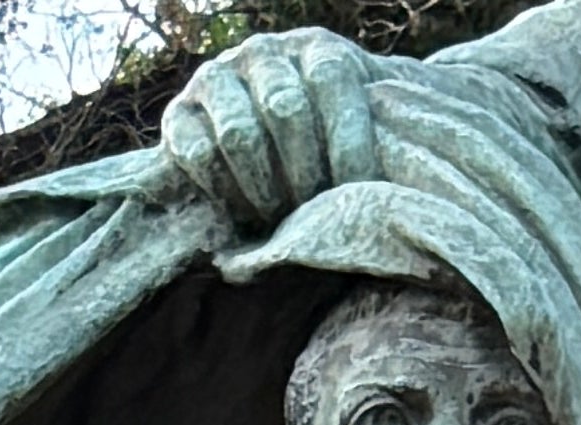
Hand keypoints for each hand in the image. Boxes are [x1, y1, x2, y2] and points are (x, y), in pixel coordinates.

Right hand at [159, 31, 383, 223]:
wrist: (263, 148)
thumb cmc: (334, 151)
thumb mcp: (367, 132)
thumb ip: (381, 140)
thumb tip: (401, 188)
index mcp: (317, 49)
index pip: (334, 81)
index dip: (349, 144)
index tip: (360, 195)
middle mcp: (265, 53)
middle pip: (286, 110)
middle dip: (304, 176)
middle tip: (314, 216)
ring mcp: (219, 76)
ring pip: (241, 134)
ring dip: (263, 189)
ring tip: (278, 219)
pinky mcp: (179, 112)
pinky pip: (196, 151)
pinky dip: (221, 189)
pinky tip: (241, 213)